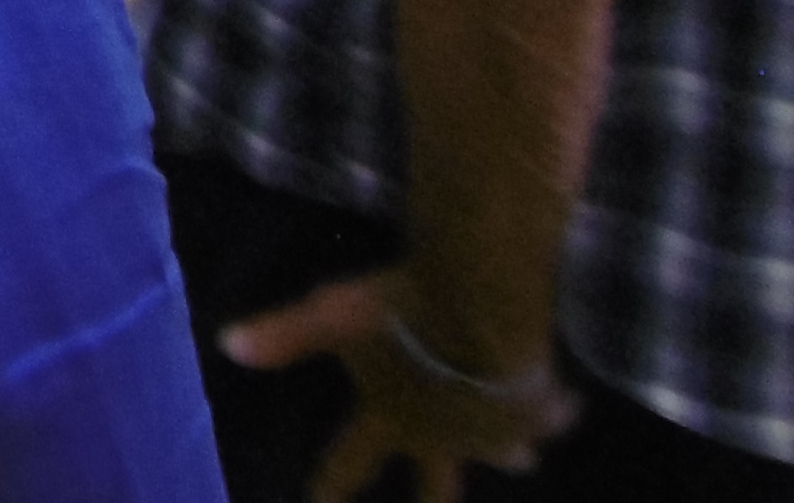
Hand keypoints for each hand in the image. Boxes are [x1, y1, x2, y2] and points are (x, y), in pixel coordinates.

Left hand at [222, 273, 573, 502]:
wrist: (483, 309)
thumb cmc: (403, 312)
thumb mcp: (333, 316)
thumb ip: (284, 335)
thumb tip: (226, 344)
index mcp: (391, 419)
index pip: (349, 461)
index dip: (329, 488)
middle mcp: (442, 436)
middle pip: (438, 488)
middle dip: (435, 500)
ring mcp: (492, 426)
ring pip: (503, 450)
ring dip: (510, 451)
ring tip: (523, 459)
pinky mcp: (534, 404)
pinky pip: (547, 410)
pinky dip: (554, 407)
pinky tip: (567, 403)